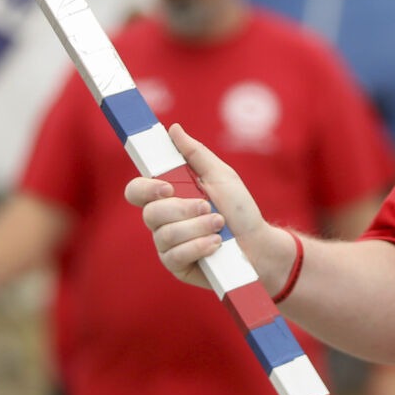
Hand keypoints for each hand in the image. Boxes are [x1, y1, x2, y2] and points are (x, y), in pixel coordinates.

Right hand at [125, 126, 289, 291]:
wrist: (258, 244)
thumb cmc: (239, 208)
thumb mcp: (221, 175)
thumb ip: (196, 154)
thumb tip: (174, 128)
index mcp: (168, 195)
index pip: (136, 190)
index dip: (145, 188)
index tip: (168, 188)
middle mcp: (162, 220)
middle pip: (150, 214)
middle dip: (183, 210)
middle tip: (208, 207)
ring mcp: (167, 244)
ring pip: (164, 235)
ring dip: (198, 228)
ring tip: (219, 226)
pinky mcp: (176, 265)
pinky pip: (174, 256)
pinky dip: (199, 247)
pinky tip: (216, 245)